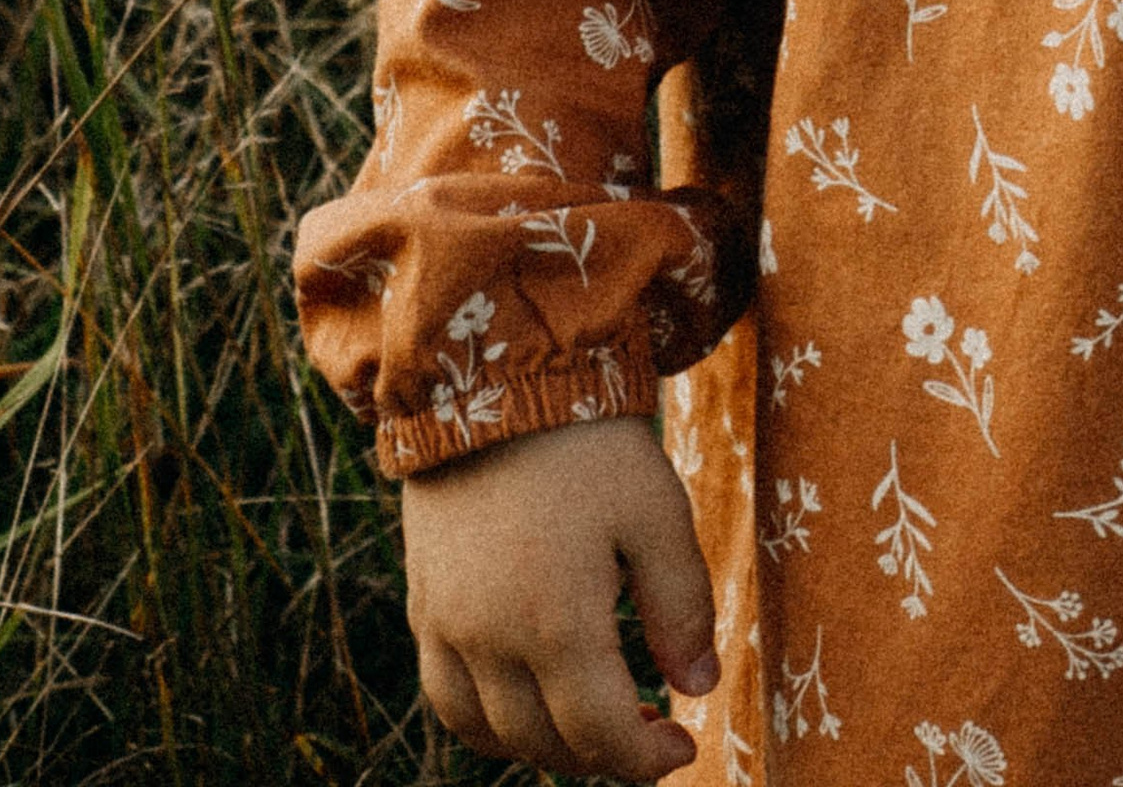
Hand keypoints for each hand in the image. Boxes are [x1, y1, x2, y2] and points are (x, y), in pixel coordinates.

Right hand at [403, 416, 717, 779]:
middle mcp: (490, 639)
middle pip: (545, 742)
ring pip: (490, 733)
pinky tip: (525, 704)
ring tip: (591, 726)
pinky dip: (487, 723)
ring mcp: (446, 626)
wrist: (496, 375)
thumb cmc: (589, 442)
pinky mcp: (423, 604)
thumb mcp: (657, 512)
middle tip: (648, 735)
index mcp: (556, 622)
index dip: (646, 759)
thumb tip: (699, 689)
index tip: (683, 748)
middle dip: (602, 755)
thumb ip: (681, 606)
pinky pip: (445, 698)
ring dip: (545, 748)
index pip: (600, 733)